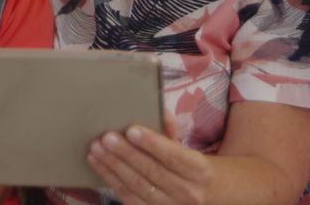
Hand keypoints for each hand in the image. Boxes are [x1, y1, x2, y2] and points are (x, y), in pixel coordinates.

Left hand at [88, 125, 212, 204]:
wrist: (213, 196)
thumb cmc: (196, 168)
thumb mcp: (192, 149)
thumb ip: (172, 132)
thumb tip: (159, 112)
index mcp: (200, 171)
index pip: (173, 156)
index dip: (151, 144)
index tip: (131, 130)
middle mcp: (188, 192)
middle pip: (152, 172)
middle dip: (126, 154)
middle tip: (106, 138)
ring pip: (138, 187)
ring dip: (114, 168)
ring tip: (96, 150)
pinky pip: (130, 199)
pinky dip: (113, 182)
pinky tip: (100, 166)